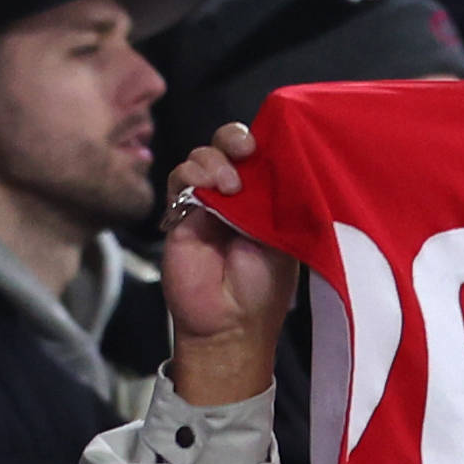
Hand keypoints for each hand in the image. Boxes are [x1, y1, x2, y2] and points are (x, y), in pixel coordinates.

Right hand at [160, 121, 288, 407]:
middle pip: (228, 146)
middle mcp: (236, 195)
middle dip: (234, 139)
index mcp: (265, 198)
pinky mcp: (179, 213)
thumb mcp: (284, 239)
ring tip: (230, 186)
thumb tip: (275, 159)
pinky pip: (179, 179)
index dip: (262, 143)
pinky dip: (192, 175)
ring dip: (214, 160)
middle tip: (246, 152)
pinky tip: (208, 190)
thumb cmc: (264, 289)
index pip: (261, 155)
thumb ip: (278, 200)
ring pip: (202, 157)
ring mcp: (205, 202)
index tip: (267, 146)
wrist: (230, 323)